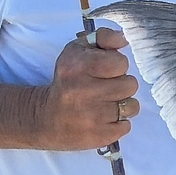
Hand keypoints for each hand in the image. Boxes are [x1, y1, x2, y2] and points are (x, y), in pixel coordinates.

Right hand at [33, 28, 138, 149]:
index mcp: (77, 66)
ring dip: (122, 105)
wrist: (44, 119)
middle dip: (121, 85)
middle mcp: (83, 91)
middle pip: (130, 85)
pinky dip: (118, 123)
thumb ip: (103, 37)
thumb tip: (124, 40)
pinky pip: (126, 126)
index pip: (121, 63)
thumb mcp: (77, 50)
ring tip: (105, 104)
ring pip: (131, 106)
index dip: (116, 66)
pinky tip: (103, 119)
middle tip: (105, 88)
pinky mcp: (97, 136)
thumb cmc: (67, 80)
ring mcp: (91, 116)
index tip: (105, 71)